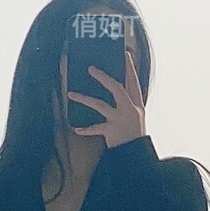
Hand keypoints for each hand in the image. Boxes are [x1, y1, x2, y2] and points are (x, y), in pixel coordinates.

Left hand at [67, 23, 146, 148]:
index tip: (126, 54)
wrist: (138, 155)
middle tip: (91, 69)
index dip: (130, 68)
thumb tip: (114, 89)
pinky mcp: (111, 131)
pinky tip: (76, 129)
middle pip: (116, 88)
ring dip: (84, 98)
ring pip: (100, 105)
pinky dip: (86, 129)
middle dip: (104, 78)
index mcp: (137, 105)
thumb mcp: (136, 117)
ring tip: (71, 94)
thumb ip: (127, 104)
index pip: (134, 82)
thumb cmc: (134, 136)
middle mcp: (130, 110)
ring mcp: (120, 120)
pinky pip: (95, 128)